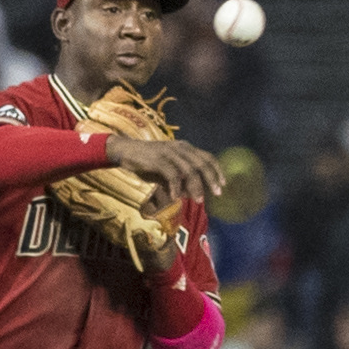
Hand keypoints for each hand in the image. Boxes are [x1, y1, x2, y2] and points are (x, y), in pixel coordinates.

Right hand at [104, 134, 224, 207]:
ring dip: (195, 186)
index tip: (223, 185)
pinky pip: (172, 174)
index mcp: (185, 148)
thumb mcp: (167, 170)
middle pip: (202, 163)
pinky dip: (176, 187)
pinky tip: (175, 198)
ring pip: (189, 170)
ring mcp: (169, 152)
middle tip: (217, 194)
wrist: (125, 151)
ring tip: (198, 200)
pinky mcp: (158, 159)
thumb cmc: (147, 162)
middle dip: (211, 179)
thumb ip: (181, 180)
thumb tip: (193, 194)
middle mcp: (180, 148)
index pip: (207, 157)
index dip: (217, 171)